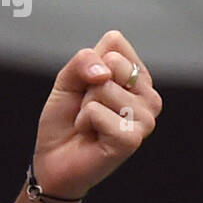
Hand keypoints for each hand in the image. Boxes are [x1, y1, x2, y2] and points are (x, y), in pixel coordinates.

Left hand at [31, 30, 161, 198]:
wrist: (53, 160)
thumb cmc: (65, 121)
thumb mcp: (68, 80)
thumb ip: (83, 61)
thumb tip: (105, 71)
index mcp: (138, 77)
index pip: (116, 41)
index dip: (90, 62)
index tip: (87, 87)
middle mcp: (149, 96)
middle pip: (112, 61)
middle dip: (88, 84)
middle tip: (87, 108)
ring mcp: (145, 119)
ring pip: (104, 87)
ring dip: (85, 106)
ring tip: (90, 124)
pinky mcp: (132, 139)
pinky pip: (96, 111)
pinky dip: (83, 122)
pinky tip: (92, 136)